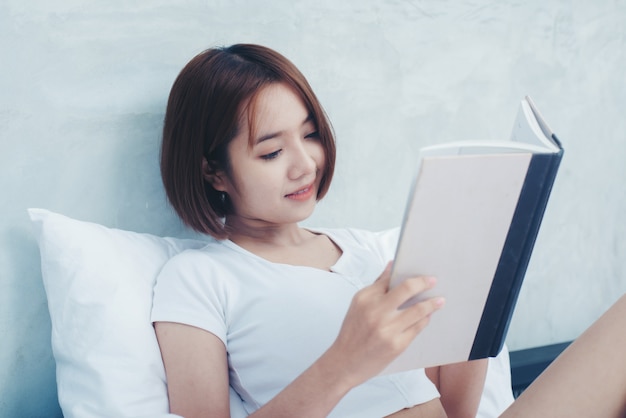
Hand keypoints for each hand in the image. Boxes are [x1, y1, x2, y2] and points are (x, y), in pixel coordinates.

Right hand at [327, 262, 444, 386]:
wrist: (345, 362)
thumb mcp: (358, 305)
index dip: (409, 275)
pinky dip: (424, 320)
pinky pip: (417, 327)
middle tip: (433, 281)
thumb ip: (376, 286)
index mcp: (366, 298)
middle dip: (424, 283)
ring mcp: (388, 329)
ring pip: (418, 310)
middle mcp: (376, 311)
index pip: (391, 279)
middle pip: (407, 289)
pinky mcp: (397, 345)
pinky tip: (428, 317)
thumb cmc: (353, 332)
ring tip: (439, 300)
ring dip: (432, 304)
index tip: (422, 273)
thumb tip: (392, 265)